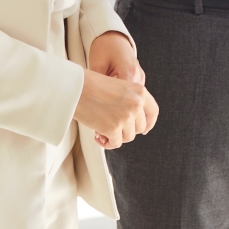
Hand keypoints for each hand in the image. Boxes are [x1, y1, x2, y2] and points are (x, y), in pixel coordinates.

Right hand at [77, 33, 157, 147]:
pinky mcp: (114, 128)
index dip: (149, 123)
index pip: (153, 111)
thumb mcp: (119, 87)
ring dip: (115, 137)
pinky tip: (98, 136)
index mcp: (140, 92)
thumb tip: (132, 122)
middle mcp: (136, 104)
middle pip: (139, 127)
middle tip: (112, 129)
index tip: (143, 129)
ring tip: (102, 132)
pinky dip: (107, 143)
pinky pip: (115, 143)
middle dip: (126, 130)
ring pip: (128, 137)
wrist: (75, 87)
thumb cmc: (91, 85)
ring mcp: (126, 116)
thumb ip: (130, 100)